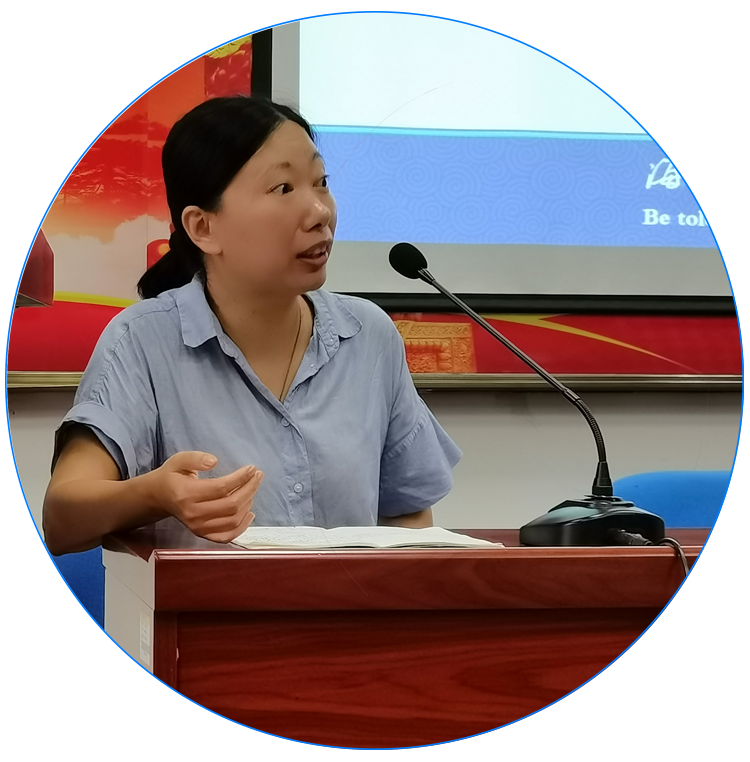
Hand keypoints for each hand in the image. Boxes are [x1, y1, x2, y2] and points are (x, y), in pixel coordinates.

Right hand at [147, 451, 262, 542]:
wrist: (158, 497)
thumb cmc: (171, 476)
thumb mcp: (179, 460)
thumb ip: (196, 458)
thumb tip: (214, 461)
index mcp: (186, 494)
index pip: (221, 488)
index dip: (241, 478)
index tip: (252, 468)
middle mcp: (193, 514)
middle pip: (231, 505)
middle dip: (249, 489)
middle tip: (258, 476)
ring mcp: (198, 528)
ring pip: (232, 520)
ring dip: (248, 503)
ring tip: (252, 488)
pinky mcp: (202, 535)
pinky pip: (227, 536)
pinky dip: (242, 527)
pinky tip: (250, 513)